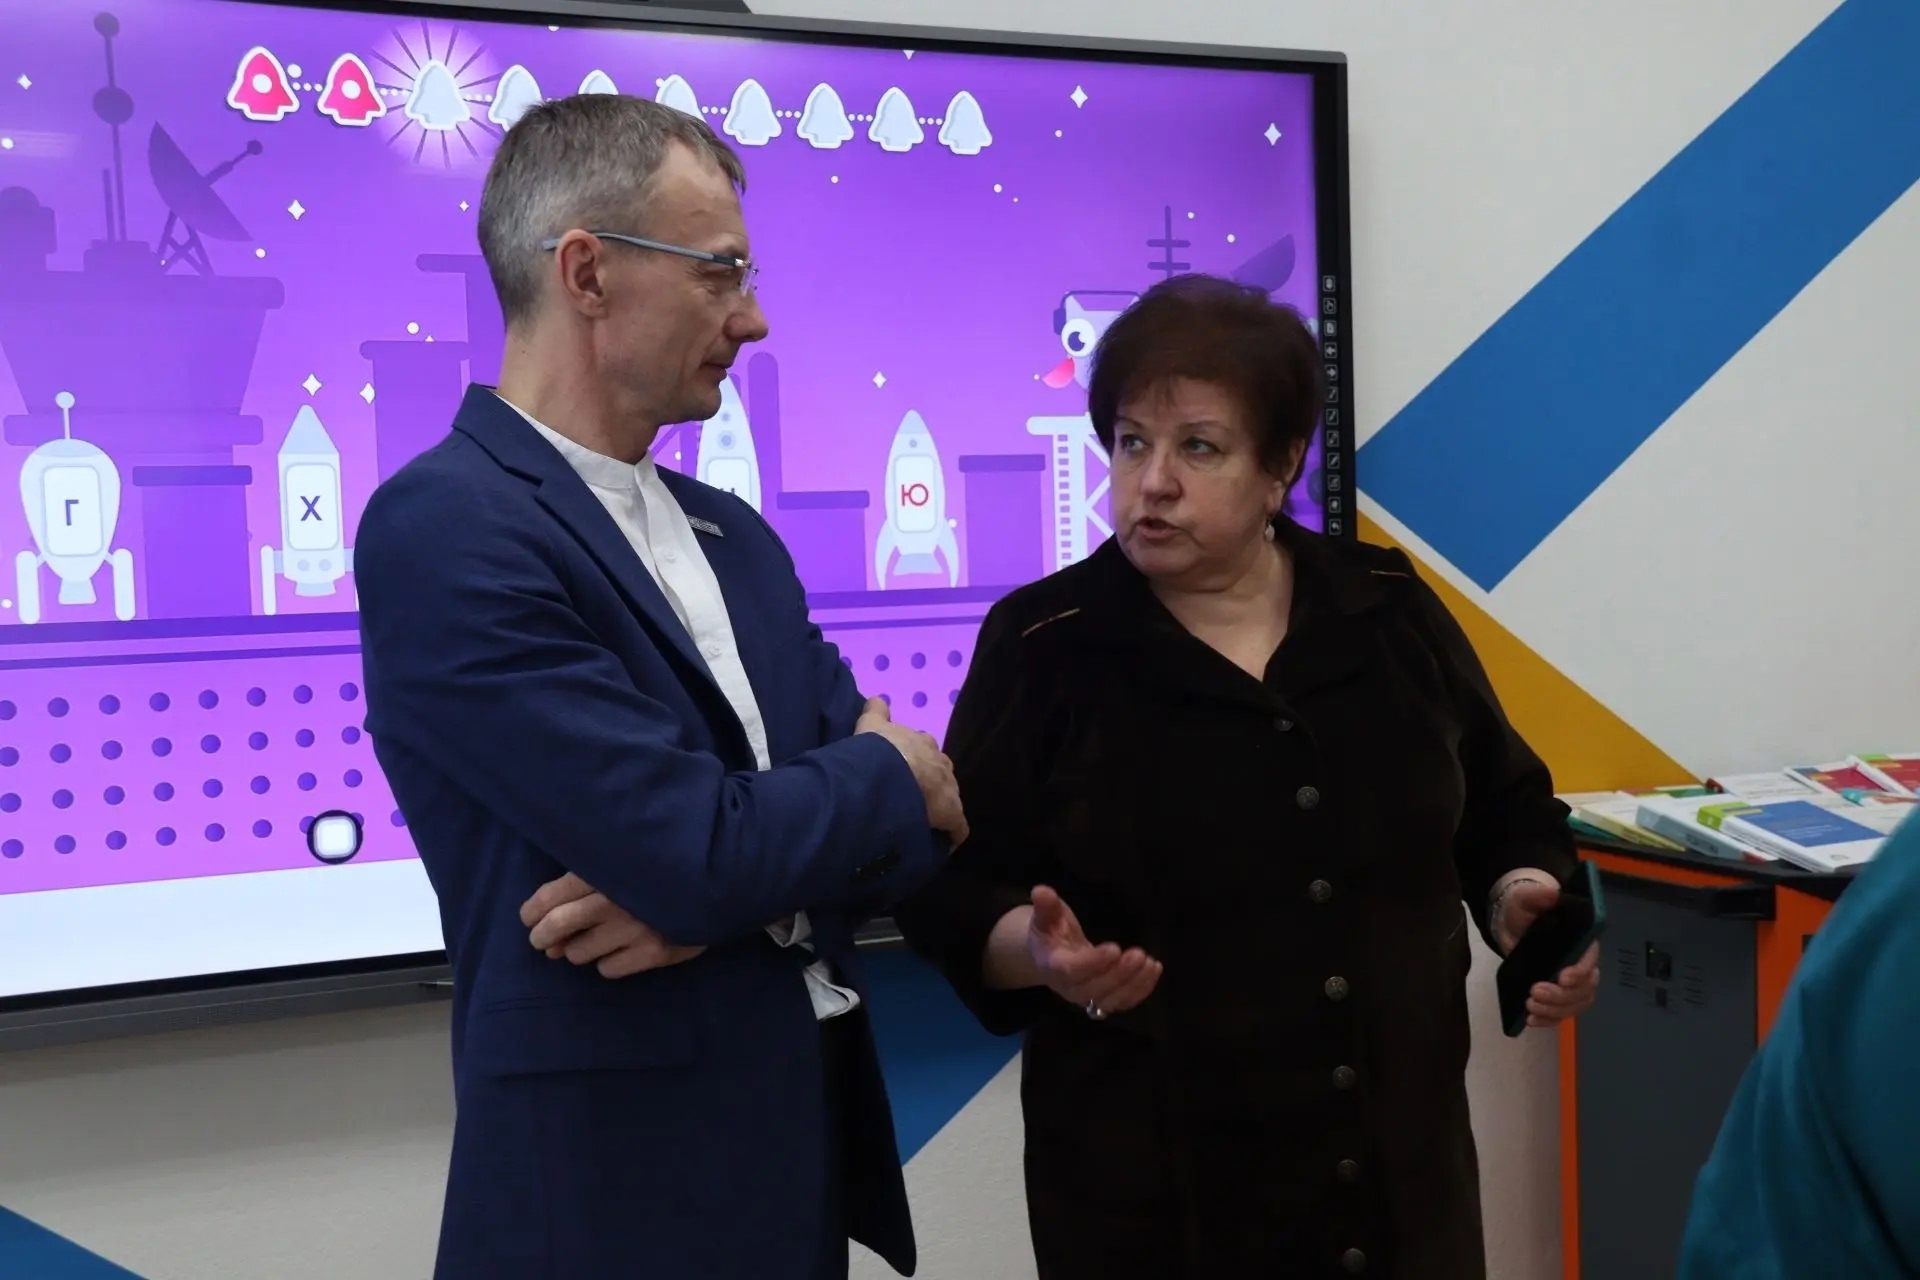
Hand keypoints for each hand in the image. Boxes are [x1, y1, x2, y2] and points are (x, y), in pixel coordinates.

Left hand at [519, 873, 704, 978]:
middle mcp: (615, 901)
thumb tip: (544, 923)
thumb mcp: (622, 860)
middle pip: (558, 926)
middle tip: (545, 942)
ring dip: (578, 951)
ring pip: (581, 953)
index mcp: (604, 871)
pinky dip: (607, 963)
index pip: (552, 896)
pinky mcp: (655, 952)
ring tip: (590, 942)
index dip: (533, 910)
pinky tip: (620, 951)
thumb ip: (586, 884)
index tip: (529, 918)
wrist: (720, 881)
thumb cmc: (661, 867)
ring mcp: (635, 929)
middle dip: (543, 936)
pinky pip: (609, 970)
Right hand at [857, 699, 967, 846]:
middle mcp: (942, 763)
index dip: (917, 761)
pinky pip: (957, 828)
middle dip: (931, 784)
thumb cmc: (879, 750)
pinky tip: (939, 847)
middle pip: (941, 773)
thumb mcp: (871, 725)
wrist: (891, 772)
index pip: (926, 750)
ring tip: (922, 823)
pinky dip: (950, 837)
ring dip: (938, 809)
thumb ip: (875, 712)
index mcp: (923, 743)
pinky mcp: (954, 815)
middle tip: (913, 798)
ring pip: (949, 799)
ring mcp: (950, 789)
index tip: (907, 771)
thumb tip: (877, 699)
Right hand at [1026, 885, 1161, 1017]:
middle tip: (1138, 954)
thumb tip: (1041, 891)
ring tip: (1150, 963)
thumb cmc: (1050, 932)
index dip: (1093, 962)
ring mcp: (1088, 997)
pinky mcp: (1104, 999)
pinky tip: (1154, 970)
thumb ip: (1045, 905)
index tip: (1115, 948)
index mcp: (1053, 966)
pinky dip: (1141, 990)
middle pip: (1094, 989)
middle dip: (1119, 974)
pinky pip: (1123, 1001)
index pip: (1072, 970)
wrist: (1050, 955)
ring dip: (1134, 984)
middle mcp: (1069, 988)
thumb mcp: (1045, 916)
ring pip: (1111, 1000)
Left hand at [1494, 875, 1600, 1028]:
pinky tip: (1531, 1020)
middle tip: (1534, 993)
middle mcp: (1580, 964)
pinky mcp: (1557, 993)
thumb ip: (1537, 896)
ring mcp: (1570, 982)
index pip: (1590, 960)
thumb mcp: (1525, 898)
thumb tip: (1552, 893)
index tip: (1562, 977)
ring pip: (1575, 1004)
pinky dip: (1548, 1019)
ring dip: (1554, 1011)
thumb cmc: (1524, 908)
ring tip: (1529, 1007)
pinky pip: (1560, 1013)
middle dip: (1562, 996)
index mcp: (1580, 941)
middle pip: (1585, 989)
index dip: (1581, 971)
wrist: (1512, 922)